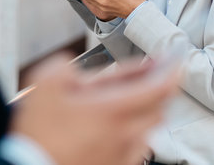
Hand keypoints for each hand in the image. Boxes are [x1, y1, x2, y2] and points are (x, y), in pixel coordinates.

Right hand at [9, 53, 177, 164]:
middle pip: (160, 106)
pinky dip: (135, 129)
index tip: (172, 60)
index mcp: (113, 110)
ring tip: (127, 99)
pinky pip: (139, 145)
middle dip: (157, 87)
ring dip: (146, 109)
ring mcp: (125, 154)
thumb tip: (74, 66)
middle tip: (146, 76)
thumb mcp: (45, 87)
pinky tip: (117, 125)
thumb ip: (64, 66)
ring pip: (150, 126)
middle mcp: (126, 134)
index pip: (160, 87)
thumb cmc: (40, 137)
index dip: (171, 69)